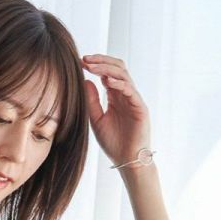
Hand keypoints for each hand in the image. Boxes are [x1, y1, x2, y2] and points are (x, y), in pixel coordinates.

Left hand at [81, 54, 150, 168]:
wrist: (127, 160)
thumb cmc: (113, 143)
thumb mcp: (96, 120)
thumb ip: (91, 101)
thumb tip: (85, 80)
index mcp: (115, 96)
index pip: (107, 72)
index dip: (95, 65)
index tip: (80, 62)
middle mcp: (125, 94)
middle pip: (116, 67)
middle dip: (101, 61)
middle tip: (85, 59)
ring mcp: (133, 99)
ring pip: (123, 74)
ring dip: (107, 68)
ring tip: (92, 66)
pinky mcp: (140, 107)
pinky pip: (130, 90)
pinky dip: (118, 83)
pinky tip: (106, 81)